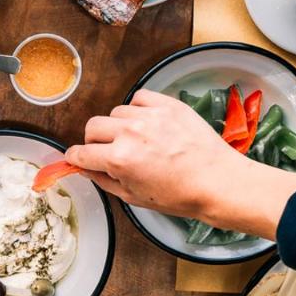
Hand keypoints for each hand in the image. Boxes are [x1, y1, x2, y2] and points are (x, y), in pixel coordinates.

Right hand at [65, 90, 295, 238]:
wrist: (218, 182)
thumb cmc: (180, 195)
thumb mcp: (134, 197)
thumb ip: (104, 180)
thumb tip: (86, 168)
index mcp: (119, 159)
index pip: (80, 152)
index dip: (77, 158)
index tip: (79, 158)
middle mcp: (130, 133)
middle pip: (92, 127)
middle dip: (95, 141)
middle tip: (109, 150)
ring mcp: (150, 116)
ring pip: (116, 112)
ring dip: (119, 126)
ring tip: (137, 139)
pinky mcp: (168, 104)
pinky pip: (139, 98)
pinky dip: (138, 109)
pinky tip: (148, 123)